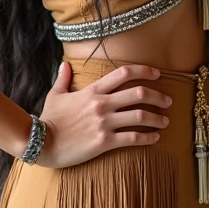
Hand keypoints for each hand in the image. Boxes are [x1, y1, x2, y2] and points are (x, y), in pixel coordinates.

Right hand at [36, 62, 171, 168]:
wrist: (40, 142)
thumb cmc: (49, 119)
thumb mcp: (55, 95)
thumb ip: (63, 79)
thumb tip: (65, 65)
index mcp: (93, 90)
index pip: (124, 73)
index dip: (144, 71)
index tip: (157, 74)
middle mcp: (102, 104)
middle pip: (138, 94)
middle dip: (158, 96)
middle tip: (168, 100)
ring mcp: (104, 123)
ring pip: (140, 116)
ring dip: (157, 118)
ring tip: (166, 121)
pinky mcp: (104, 142)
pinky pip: (132, 138)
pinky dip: (148, 138)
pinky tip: (155, 138)